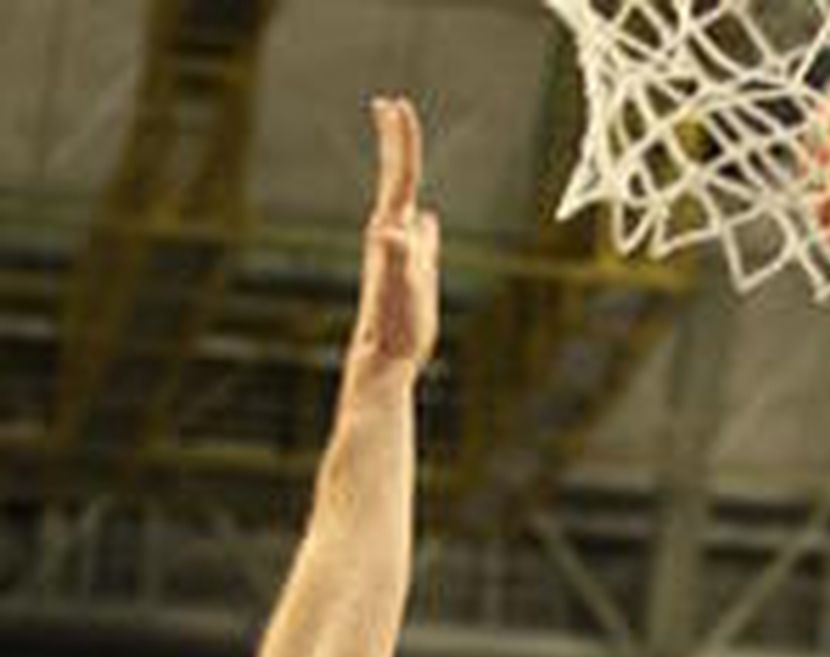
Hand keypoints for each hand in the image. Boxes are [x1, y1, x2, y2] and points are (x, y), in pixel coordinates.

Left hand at [345, 95, 438, 385]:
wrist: (383, 361)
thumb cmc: (393, 328)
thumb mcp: (398, 291)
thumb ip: (397, 257)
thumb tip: (394, 231)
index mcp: (392, 234)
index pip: (401, 179)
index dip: (401, 143)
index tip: (396, 105)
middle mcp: (393, 238)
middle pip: (398, 182)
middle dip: (397, 144)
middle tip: (390, 105)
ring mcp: (403, 258)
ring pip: (407, 206)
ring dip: (407, 176)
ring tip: (405, 154)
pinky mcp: (413, 277)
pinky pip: (421, 238)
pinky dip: (424, 220)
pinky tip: (426, 220)